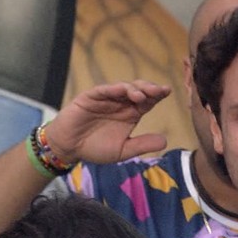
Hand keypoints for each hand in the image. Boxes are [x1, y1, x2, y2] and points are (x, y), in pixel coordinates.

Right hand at [43, 80, 170, 163]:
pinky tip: (123, 90)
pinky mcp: (91, 97)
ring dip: (134, 89)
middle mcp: (121, 103)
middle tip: (160, 90)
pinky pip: (104, 90)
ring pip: (123, 87)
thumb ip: (142, 144)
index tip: (167, 91)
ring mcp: (106, 98)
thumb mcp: (123, 150)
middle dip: (149, 89)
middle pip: (139, 91)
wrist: (69, 148)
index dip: (157, 95)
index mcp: (130, 114)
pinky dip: (114, 89)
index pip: (147, 101)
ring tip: (142, 95)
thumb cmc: (95, 148)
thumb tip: (165, 141)